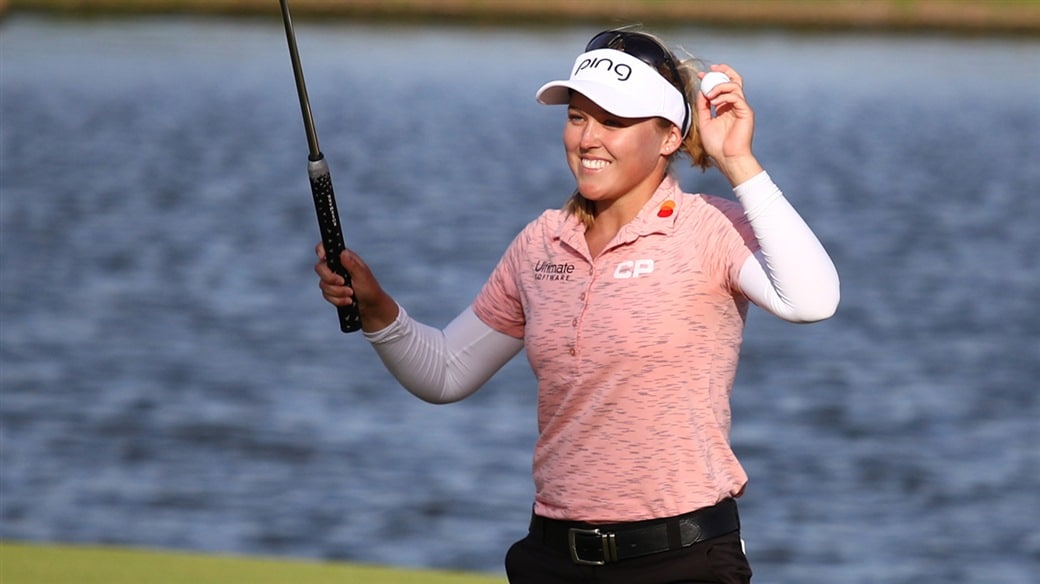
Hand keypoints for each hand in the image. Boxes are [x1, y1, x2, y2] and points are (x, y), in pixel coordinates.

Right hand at [314, 243, 398, 330]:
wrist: (370, 307)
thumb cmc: (370, 289)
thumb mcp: (362, 275)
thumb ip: (352, 264)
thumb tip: (343, 253)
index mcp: (344, 259)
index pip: (326, 249)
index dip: (320, 250)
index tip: (322, 257)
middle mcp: (336, 267)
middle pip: (320, 268)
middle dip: (330, 278)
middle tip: (343, 282)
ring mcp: (332, 280)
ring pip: (323, 284)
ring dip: (337, 292)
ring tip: (350, 293)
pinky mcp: (331, 291)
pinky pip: (326, 295)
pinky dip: (337, 299)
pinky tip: (347, 300)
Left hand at [695, 64, 762, 185]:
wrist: (727, 158)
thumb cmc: (717, 145)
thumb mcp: (704, 123)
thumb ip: (703, 107)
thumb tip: (701, 92)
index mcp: (726, 107)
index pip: (722, 86)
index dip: (712, 78)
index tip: (701, 75)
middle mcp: (735, 105)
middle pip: (734, 80)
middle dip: (723, 71)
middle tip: (711, 70)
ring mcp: (742, 108)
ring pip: (735, 85)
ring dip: (719, 87)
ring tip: (709, 96)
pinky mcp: (746, 112)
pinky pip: (736, 97)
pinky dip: (724, 97)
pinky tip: (716, 105)